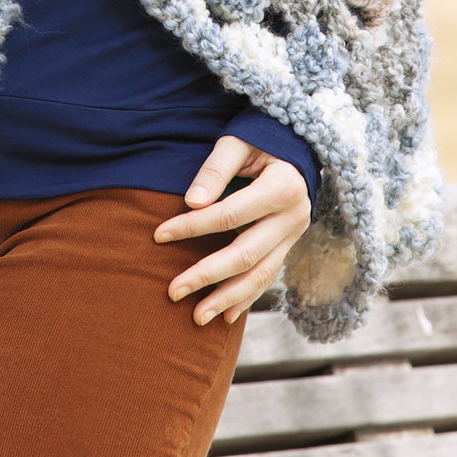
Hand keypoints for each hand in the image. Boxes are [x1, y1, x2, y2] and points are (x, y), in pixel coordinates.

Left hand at [154, 135, 311, 326]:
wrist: (297, 146)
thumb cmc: (260, 139)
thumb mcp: (238, 141)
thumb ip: (216, 169)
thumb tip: (191, 201)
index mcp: (282, 186)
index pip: (230, 214)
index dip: (193, 226)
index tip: (159, 235)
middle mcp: (294, 216)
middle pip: (246, 254)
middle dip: (207, 275)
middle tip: (172, 291)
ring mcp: (294, 235)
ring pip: (260, 274)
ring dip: (227, 298)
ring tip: (196, 317)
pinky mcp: (290, 246)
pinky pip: (269, 277)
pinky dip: (247, 297)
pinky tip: (225, 316)